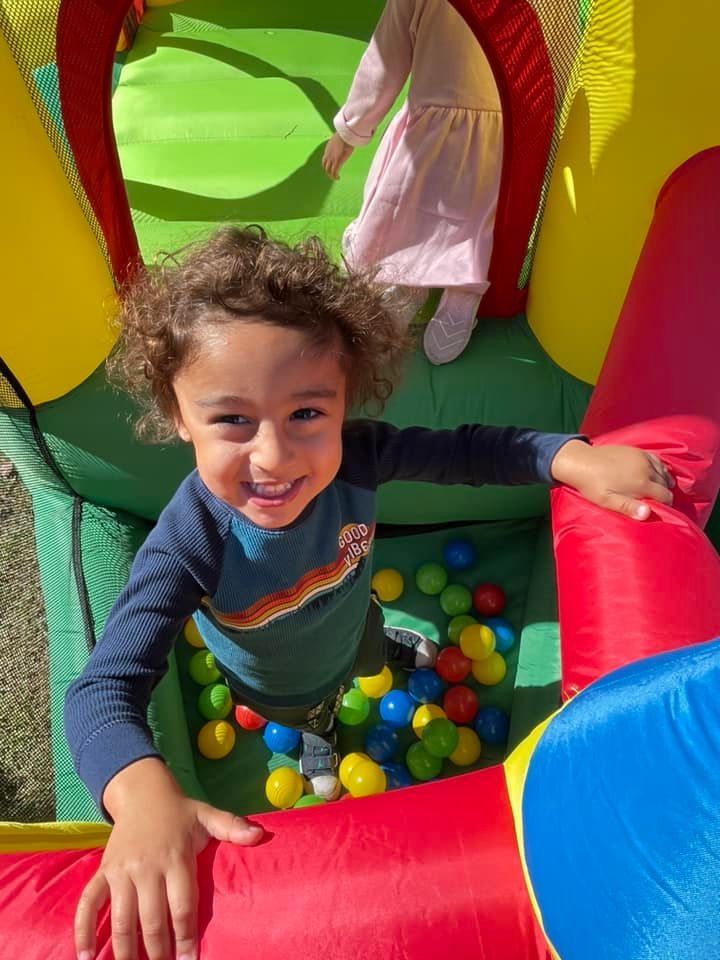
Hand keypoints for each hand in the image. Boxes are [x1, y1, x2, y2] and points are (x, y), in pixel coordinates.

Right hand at [74, 758, 262, 959]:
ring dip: (126, 951)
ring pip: (121, 919)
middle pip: (152, 920)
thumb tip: (260, 834)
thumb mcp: (207, 816)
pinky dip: (83, 930)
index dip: (186, 939)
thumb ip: (232, 826)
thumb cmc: (179, 812)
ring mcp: (121, 871)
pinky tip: (84, 957)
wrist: (142, 792)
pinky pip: (88, 903)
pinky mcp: (103, 872)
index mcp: (175, 858)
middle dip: (159, 952)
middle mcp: (146, 867)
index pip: (182, 907)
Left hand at [322, 133, 353, 179]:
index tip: (331, 167)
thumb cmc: (345, 135)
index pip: (325, 159)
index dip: (327, 164)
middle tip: (333, 174)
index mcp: (328, 149)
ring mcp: (331, 158)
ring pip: (328, 170)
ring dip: (331, 175)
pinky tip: (338, 178)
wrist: (344, 134)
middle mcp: (328, 154)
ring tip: (336, 178)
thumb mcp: (340, 138)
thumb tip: (346, 138)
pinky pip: (334, 171)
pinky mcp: (337, 161)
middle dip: (328, 171)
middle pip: (325, 166)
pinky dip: (335, 176)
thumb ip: (341, 141)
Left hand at [550, 439, 674, 519]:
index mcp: (641, 483)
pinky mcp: (637, 450)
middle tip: (656, 499)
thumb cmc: (593, 485)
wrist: (581, 461)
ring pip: (663, 471)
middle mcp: (646, 468)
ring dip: (663, 480)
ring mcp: (642, 457)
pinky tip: (654, 472)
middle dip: (664, 492)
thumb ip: (628, 507)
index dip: (666, 504)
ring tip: (657, 487)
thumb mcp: (608, 501)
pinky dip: (659, 467)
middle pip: (665, 483)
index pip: (665, 495)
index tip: (661, 508)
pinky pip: (656, 459)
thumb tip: (648, 513)